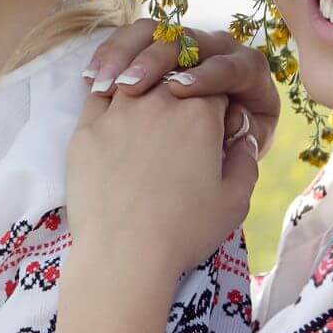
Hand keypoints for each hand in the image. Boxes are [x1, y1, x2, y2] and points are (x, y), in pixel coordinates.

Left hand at [66, 84, 256, 286]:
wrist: (124, 253)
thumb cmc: (184, 230)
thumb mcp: (235, 201)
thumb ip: (246, 161)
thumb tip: (244, 138)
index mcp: (200, 114)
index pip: (215, 87)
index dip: (219, 106)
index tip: (216, 128)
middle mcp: (158, 102)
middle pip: (173, 78)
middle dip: (182, 94)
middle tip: (180, 124)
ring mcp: (118, 112)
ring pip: (134, 80)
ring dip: (144, 91)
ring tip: (146, 119)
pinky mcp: (86, 130)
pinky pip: (97, 97)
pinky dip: (107, 98)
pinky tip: (112, 115)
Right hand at [84, 19, 278, 158]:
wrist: (220, 134)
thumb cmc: (234, 144)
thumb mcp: (247, 146)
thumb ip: (245, 138)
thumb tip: (234, 121)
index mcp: (246, 69)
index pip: (228, 66)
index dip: (204, 76)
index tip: (179, 91)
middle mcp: (216, 46)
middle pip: (185, 41)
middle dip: (155, 61)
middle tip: (131, 85)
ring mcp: (183, 40)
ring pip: (153, 32)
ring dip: (124, 54)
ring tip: (103, 84)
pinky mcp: (155, 44)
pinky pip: (129, 38)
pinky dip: (110, 55)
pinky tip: (92, 78)